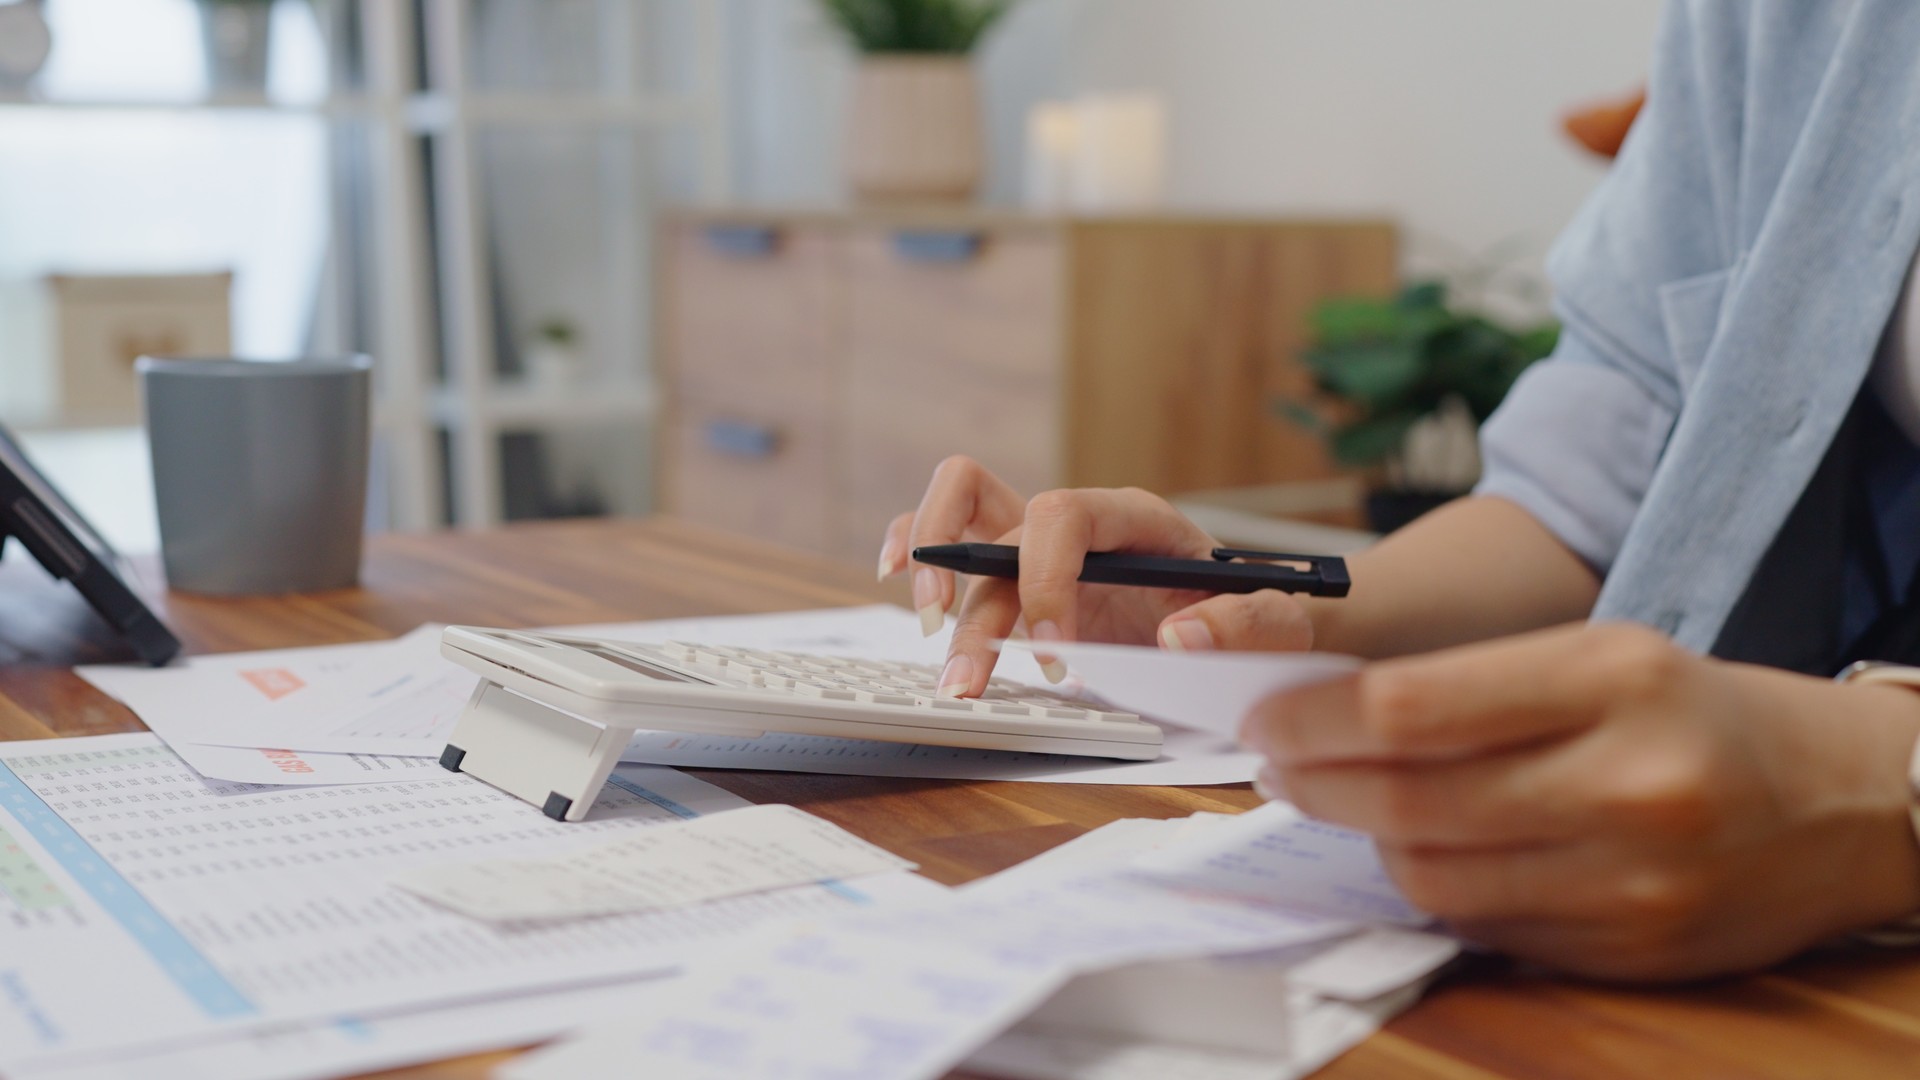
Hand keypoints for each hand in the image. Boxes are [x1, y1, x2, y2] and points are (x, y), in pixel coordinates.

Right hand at [878, 456, 1314, 696]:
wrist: (1242, 627)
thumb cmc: (1252, 617)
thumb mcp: (1276, 623)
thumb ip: (1245, 625)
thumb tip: (1180, 637)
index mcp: (1134, 517)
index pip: (1062, 514)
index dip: (1043, 578)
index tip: (1054, 654)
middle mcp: (1078, 523)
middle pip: (996, 525)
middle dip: (970, 595)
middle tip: (968, 670)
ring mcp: (1039, 546)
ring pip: (958, 531)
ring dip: (934, 591)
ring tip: (952, 676)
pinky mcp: (1017, 576)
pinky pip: (947, 537)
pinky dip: (912, 548)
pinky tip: (895, 579)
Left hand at [1240, 622, 1919, 980]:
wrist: (1844, 801)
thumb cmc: (1697, 711)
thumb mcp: (1600, 653)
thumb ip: (1469, 687)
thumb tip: (1320, 719)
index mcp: (1612, 677)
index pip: (1409, 707)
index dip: (1311, 718)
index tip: (1263, 717)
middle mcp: (1628, 782)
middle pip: (1405, 799)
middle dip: (1315, 782)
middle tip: (1277, 764)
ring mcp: (1634, 881)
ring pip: (1431, 875)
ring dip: (1367, 842)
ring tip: (1346, 805)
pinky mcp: (1634, 952)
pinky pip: (1485, 928)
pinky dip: (1438, 892)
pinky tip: (1430, 855)